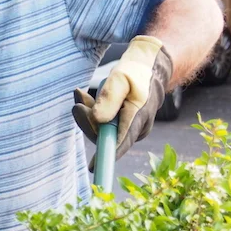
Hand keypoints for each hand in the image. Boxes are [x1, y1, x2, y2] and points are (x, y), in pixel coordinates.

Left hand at [73, 36, 172, 159]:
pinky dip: (95, 112)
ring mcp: (132, 126)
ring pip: (104, 128)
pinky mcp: (126, 122)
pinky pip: (106, 123)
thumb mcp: (120, 79)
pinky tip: (86, 97)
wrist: (152, 64)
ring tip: (80, 95)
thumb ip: (109, 98)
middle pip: (106, 136)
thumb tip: (96, 120)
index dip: (106, 156)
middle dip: (88, 121)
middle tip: (77, 104)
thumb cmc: (137, 70)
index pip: (120, 143)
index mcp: (138, 118)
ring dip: (89, 114)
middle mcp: (137, 127)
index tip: (92, 167)